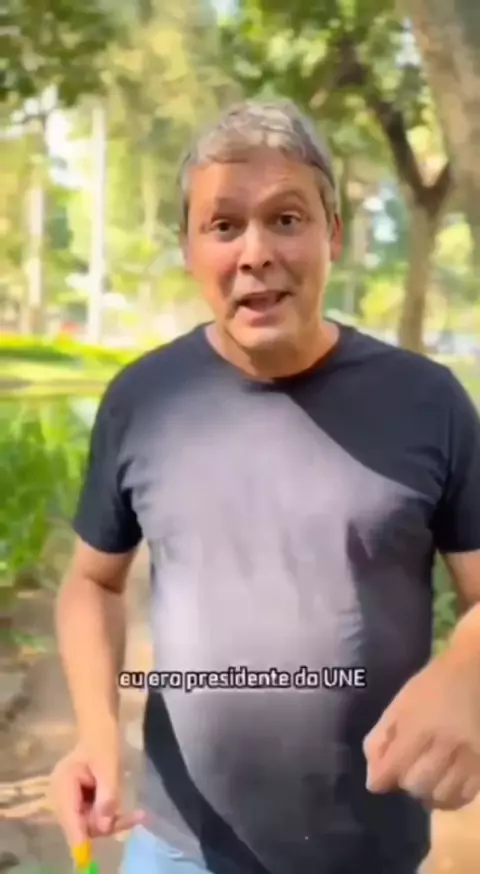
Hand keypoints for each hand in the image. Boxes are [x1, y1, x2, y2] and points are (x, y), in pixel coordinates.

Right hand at [49, 738, 144, 850]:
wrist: (100, 727)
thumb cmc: (104, 741)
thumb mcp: (109, 767)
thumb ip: (107, 796)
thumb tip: (104, 826)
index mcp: (62, 784)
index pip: (69, 818)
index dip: (79, 837)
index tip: (86, 856)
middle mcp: (60, 796)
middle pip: (80, 824)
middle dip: (105, 824)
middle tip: (134, 818)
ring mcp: (69, 800)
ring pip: (89, 823)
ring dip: (111, 821)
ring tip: (136, 815)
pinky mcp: (78, 802)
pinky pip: (93, 816)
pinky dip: (110, 815)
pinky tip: (131, 814)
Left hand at [363, 654, 479, 809]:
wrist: (473, 673)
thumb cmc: (431, 687)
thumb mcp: (398, 705)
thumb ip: (380, 739)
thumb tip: (374, 779)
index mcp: (418, 725)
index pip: (393, 769)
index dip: (381, 779)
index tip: (380, 778)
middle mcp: (446, 744)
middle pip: (416, 785)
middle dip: (405, 783)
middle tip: (406, 772)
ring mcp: (469, 757)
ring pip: (441, 797)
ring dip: (427, 794)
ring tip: (425, 781)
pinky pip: (465, 797)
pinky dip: (450, 798)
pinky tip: (444, 786)